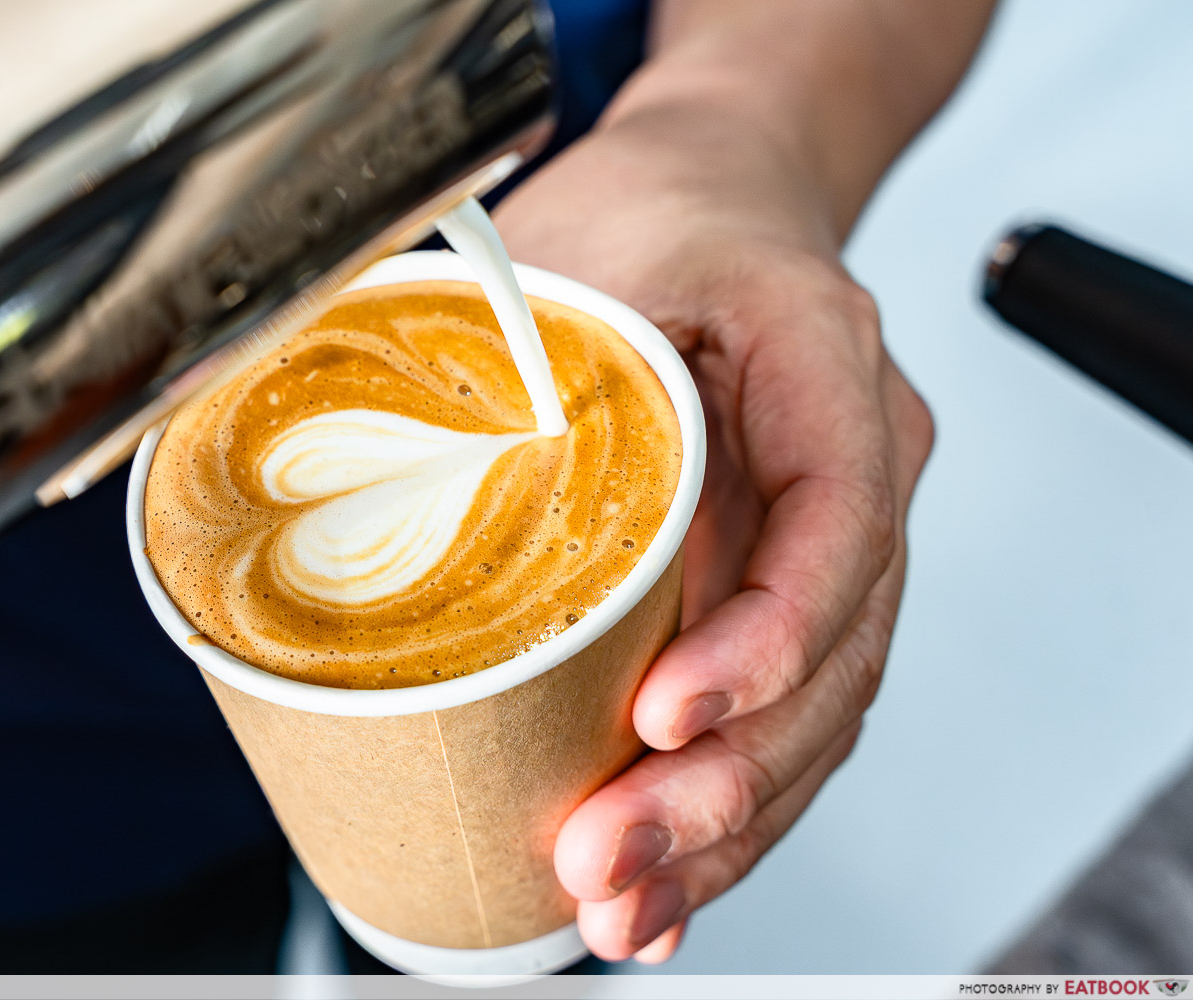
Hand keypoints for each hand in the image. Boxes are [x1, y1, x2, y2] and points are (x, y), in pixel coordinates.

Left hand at [494, 103, 934, 962]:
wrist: (714, 199)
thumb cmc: (648, 212)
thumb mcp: (575, 249)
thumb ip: (506, 358)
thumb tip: (340, 486)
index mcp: (821, 359)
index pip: (836, 522)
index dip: (764, 638)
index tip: (663, 713)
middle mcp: (852, 461)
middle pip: (833, 657)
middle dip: (723, 784)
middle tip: (607, 861)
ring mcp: (829, 537)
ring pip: (815, 714)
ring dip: (723, 828)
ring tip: (624, 907)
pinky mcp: (780, 587)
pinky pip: (778, 713)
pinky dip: (725, 810)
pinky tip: (668, 884)